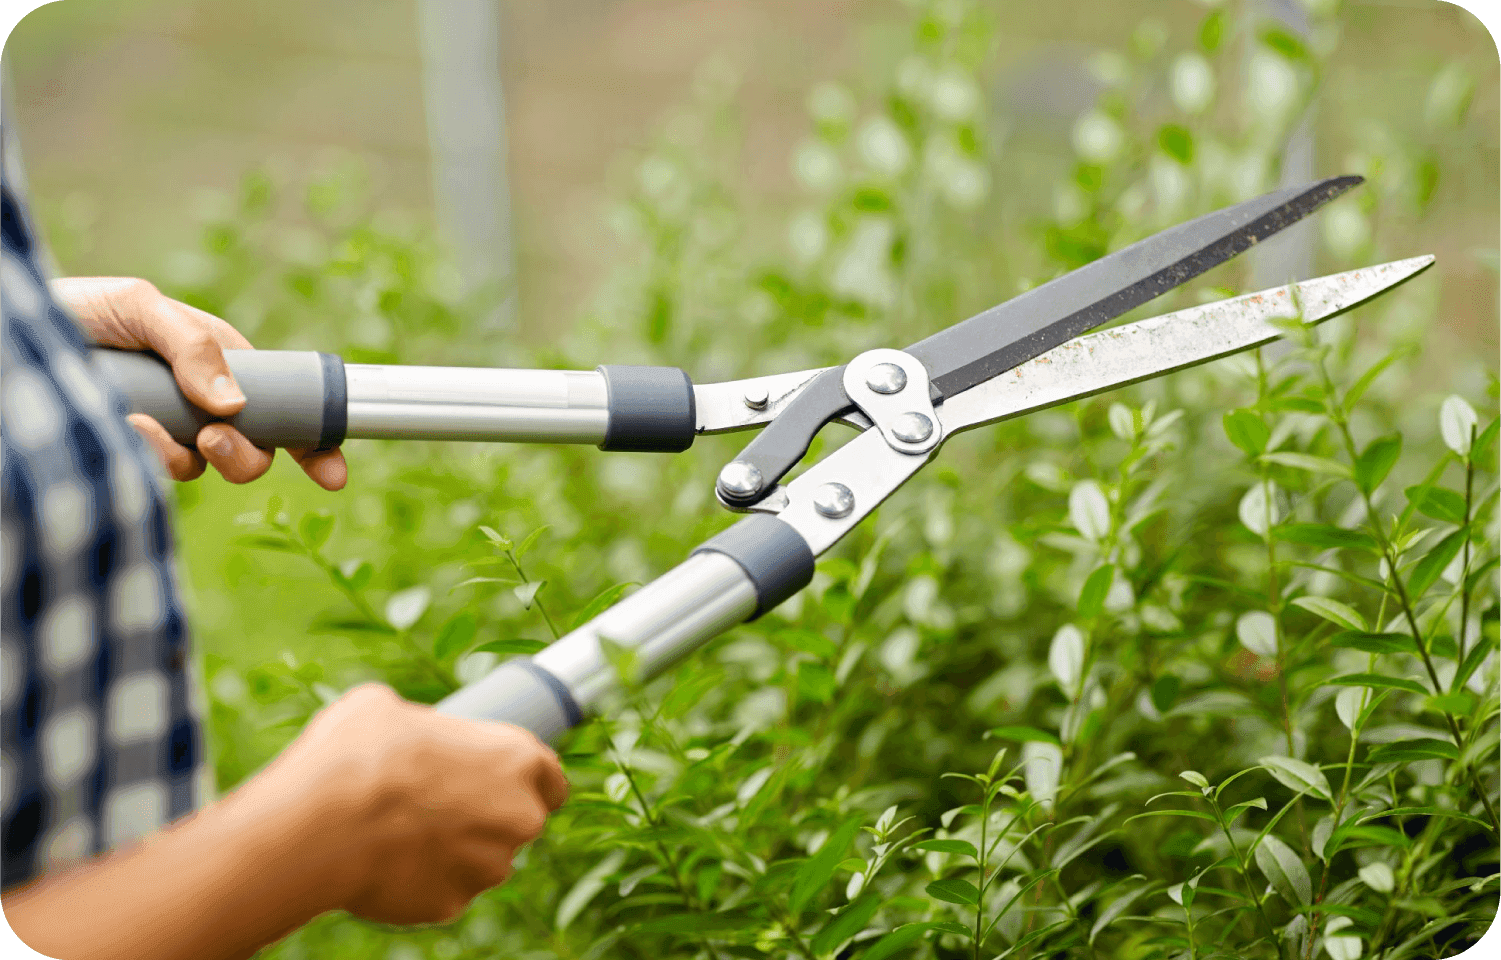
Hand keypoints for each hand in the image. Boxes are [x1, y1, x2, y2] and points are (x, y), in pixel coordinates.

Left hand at [51, 276, 346, 489]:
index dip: (313, 443)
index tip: (332, 474)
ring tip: (143, 423)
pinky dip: (146, 453)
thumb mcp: (140, 306)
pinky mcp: (129, 454)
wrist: (13, 334)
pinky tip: (122, 424)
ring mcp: (165, 433)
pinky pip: (156, 471)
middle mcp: (198, 405)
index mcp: (219, 366)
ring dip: (183, 453)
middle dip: (246, 456)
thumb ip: (192, 345)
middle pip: (253, 452)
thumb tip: (233, 405)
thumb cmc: (77, 309)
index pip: (282, 408)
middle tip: (214, 437)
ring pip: (204, 468)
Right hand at [251, 683, 568, 925]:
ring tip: (401, 831)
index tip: (502, 781)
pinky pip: (443, 891)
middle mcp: (518, 818)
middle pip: (518, 823)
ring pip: (481, 861)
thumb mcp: (389, 707)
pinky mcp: (451, 906)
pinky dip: (421, 881)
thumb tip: (408, 729)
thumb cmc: (359, 752)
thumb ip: (423, 725)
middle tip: (438, 803)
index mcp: (518, 760)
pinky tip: (387, 862)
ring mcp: (487, 868)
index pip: (552, 779)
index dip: (528, 781)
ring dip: (455, 851)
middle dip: (488, 816)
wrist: (321, 821)